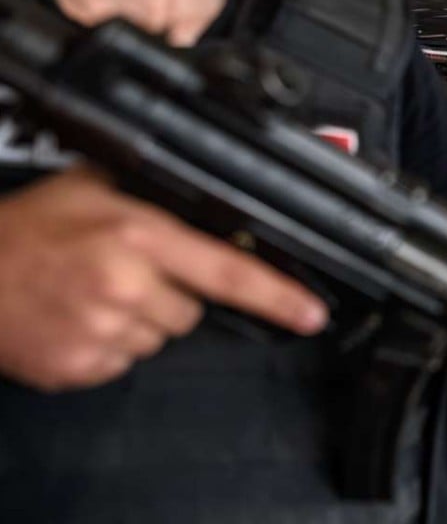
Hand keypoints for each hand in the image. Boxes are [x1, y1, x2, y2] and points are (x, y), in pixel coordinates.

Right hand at [0, 167, 327, 391]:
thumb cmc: (28, 227)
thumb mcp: (96, 187)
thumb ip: (159, 197)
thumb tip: (216, 201)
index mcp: (137, 236)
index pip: (227, 272)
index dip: (277, 296)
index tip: (310, 314)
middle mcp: (126, 286)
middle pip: (192, 311)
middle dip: (171, 294)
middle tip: (126, 272)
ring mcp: (102, 332)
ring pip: (159, 338)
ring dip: (139, 320)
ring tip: (93, 292)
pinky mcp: (81, 367)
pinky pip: (123, 362)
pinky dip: (108, 344)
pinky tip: (77, 317)